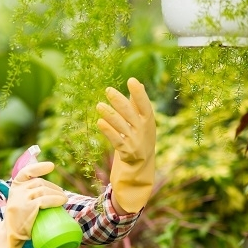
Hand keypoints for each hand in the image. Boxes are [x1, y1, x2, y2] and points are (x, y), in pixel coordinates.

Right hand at [5, 161, 68, 240]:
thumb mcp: (19, 202)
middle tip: (62, 196)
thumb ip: (28, 194)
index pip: (26, 172)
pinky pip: (44, 200)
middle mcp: (17, 190)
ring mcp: (22, 199)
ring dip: (57, 194)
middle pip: (40, 183)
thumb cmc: (19, 219)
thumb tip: (51, 190)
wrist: (9, 236)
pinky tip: (61, 201)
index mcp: (15, 187)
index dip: (39, 167)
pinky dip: (55, 200)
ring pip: (43, 190)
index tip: (51, 166)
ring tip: (64, 200)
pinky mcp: (27, 208)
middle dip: (54, 188)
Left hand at [96, 77, 155, 212]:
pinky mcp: (126, 152)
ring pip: (121, 126)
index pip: (145, 105)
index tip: (132, 80)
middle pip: (130, 114)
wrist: (141, 167)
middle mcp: (143, 131)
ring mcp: (135, 142)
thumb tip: (138, 84)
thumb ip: (138, 105)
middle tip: (108, 90)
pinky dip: (108, 131)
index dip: (139, 94)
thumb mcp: (142, 123)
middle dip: (119, 101)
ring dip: (110, 115)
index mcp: (148, 122)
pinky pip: (116, 140)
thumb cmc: (140, 139)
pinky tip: (100, 122)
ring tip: (99, 105)